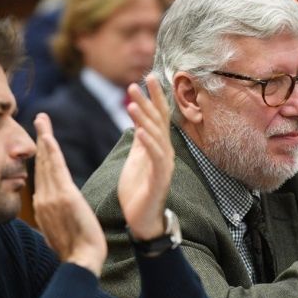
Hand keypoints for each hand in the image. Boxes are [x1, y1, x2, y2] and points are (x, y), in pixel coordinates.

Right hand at [33, 113, 105, 275]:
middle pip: (40, 165)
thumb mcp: (61, 233)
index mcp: (43, 208)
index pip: (41, 177)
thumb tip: (56, 216)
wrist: (81, 262)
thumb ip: (57, 219)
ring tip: (42, 120)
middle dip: (39, 141)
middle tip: (39, 120)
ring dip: (44, 139)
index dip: (40, 157)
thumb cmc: (76, 252)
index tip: (42, 141)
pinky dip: (51, 152)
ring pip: (46, 163)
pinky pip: (56, 170)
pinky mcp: (64, 197)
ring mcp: (51, 198)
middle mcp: (43, 200)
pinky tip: (47, 137)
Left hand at [118, 74, 174, 239]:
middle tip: (136, 83)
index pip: (158, 117)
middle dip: (148, 101)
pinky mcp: (160, 179)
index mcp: (158, 147)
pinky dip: (148, 143)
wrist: (142, 220)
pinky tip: (139, 132)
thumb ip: (140, 141)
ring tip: (132, 103)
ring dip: (144, 119)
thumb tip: (139, 121)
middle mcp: (165, 153)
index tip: (148, 77)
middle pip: (158, 122)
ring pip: (156, 137)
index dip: (154, 97)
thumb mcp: (136, 160)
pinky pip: (155, 158)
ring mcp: (164, 165)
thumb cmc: (139, 191)